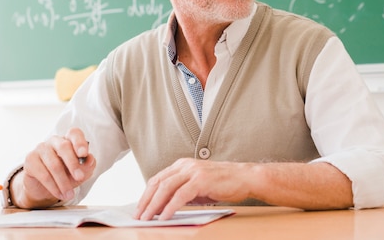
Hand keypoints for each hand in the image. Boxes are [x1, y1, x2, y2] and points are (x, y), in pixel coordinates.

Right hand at [12, 127, 94, 207]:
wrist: (45, 188)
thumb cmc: (67, 175)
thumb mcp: (81, 172)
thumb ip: (87, 165)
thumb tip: (90, 159)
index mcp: (69, 139)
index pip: (74, 133)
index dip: (79, 142)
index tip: (84, 154)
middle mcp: (54, 141)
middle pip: (64, 147)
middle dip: (73, 164)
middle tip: (80, 178)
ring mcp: (41, 148)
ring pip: (54, 164)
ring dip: (63, 182)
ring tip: (70, 194)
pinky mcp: (30, 159)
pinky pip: (43, 174)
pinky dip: (53, 187)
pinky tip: (60, 194)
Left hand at [135, 158, 251, 220]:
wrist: (245, 178)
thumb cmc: (223, 183)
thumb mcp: (198, 186)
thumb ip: (182, 191)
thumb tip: (164, 206)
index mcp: (182, 164)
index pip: (158, 179)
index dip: (146, 194)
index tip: (139, 208)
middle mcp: (185, 165)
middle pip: (158, 182)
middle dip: (146, 201)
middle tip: (138, 216)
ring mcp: (193, 171)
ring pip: (166, 188)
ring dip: (154, 205)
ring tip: (147, 218)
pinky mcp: (201, 180)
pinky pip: (180, 195)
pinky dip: (170, 207)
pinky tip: (164, 217)